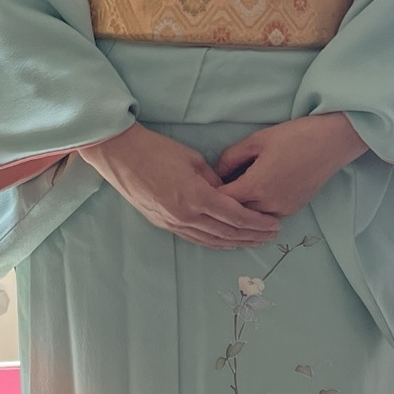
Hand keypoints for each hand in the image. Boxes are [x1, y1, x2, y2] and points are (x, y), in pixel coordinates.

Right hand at [79, 123, 281, 248]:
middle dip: (252, 236)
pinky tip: (225, 241)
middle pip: (226, 233)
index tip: (273, 224)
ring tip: (254, 242)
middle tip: (271, 236)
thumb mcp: (194, 159)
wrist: (120, 155)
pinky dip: (214, 242)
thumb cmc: (157, 150)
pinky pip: (194, 238)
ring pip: (210, 240)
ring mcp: (172, 223)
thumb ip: (214, 181)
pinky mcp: (162, 223)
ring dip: (234, 243)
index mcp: (196, 197)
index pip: (235, 216)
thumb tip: (228, 195)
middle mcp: (185, 216)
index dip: (257, 223)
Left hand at [215, 113, 365, 219]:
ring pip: (252, 218)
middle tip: (215, 192)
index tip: (202, 188)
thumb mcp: (256, 141)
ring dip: (241, 209)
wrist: (331, 142)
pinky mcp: (293, 209)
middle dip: (223, 205)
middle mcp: (268, 204)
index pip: (222, 202)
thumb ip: (230, 158)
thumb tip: (218, 174)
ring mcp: (283, 209)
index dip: (210, 196)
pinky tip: (254, 196)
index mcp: (256, 186)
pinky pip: (267, 215)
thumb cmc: (294, 136)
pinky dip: (257, 210)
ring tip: (234, 194)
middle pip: (235, 214)